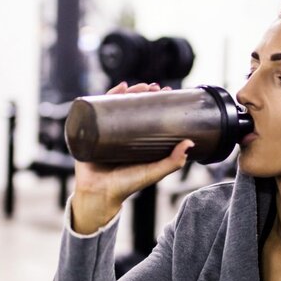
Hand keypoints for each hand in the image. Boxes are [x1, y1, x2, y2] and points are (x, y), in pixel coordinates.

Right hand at [70, 82, 193, 234]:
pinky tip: (117, 88)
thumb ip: (172, 162)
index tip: (167, 91)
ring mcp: (105, 131)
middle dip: (143, 92)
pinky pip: (96, 110)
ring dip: (126, 91)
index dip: (157, 101)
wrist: (99, 195)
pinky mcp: (90, 131)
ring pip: (115, 105)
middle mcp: (121, 133)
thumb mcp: (153, 172)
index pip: (148, 114)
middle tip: (154, 87)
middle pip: (132, 106)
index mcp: (136, 140)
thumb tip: (190, 143)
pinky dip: (104, 96)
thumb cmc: (126, 186)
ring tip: (136, 85)